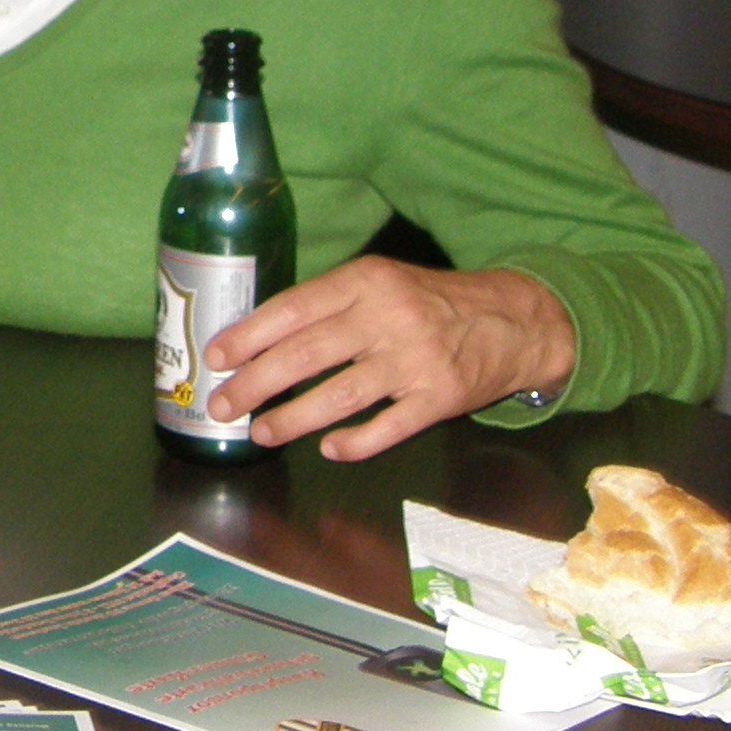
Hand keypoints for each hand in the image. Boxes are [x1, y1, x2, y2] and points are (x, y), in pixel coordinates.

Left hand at [203, 257, 573, 462]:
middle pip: (306, 354)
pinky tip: (329, 449)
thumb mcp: (382, 283)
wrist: (515, 320)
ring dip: (292, 419)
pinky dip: (354, 443)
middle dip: (255, 383)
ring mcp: (415, 360)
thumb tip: (261, 338)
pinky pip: (387, 428)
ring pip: (339, 396)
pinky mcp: (440, 398)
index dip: (249, 335)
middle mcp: (387, 317)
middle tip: (223, 404)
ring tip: (261, 432)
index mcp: (366, 281)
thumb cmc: (431, 303)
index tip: (216, 357)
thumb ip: (331, 304)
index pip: (294, 308)